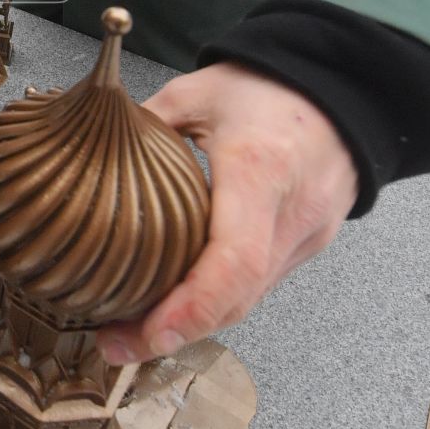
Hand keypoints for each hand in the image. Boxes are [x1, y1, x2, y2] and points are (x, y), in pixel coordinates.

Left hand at [96, 62, 359, 365]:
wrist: (343, 85)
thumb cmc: (267, 87)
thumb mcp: (193, 93)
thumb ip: (140, 130)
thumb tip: (86, 161)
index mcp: (259, 170)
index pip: (233, 262)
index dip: (190, 308)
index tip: (146, 333)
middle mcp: (290, 214)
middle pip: (238, 298)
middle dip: (176, 331)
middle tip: (116, 344)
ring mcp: (307, 235)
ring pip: (249, 299)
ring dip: (195, 322)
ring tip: (133, 331)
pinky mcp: (309, 243)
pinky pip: (260, 283)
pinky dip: (218, 299)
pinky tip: (176, 302)